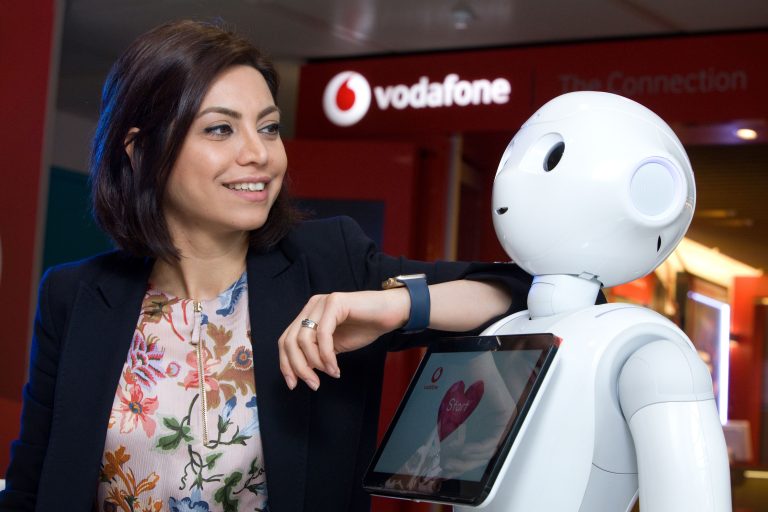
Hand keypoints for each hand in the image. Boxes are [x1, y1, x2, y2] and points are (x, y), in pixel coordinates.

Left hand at [278, 289, 409, 389]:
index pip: (286, 340)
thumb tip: (301, 372)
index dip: (286, 364)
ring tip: (330, 373)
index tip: (293, 384)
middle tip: (313, 384)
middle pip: (290, 340)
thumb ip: (317, 354)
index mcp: (308, 315)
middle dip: (298, 367)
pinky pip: (323, 334)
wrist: (391, 313)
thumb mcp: (335, 345)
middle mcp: (311, 306)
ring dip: (315, 363)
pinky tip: (335, 367)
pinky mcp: (335, 303)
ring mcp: (322, 303)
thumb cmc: (365, 327)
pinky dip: (326, 355)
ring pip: (304, 339)